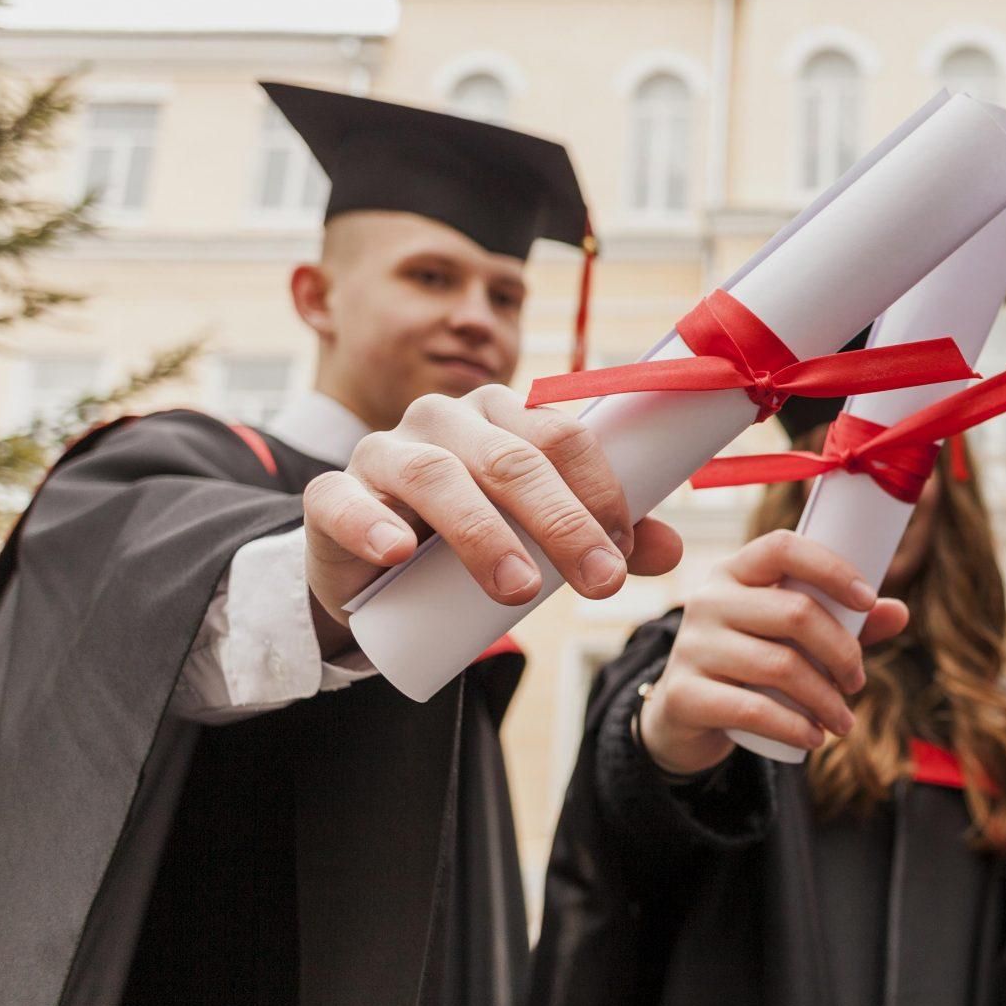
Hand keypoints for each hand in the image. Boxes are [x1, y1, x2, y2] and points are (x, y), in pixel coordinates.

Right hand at [301, 386, 682, 645]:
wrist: (377, 571)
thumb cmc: (472, 539)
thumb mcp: (542, 538)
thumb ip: (605, 538)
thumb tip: (673, 550)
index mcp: (503, 416)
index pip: (562, 437)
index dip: (599, 491)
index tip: (624, 550)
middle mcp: (444, 420)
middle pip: (511, 460)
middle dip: (562, 523)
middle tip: (599, 584)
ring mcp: (384, 452)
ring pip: (438, 476)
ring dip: (484, 533)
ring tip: (520, 589)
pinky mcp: (332, 496)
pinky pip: (345, 500)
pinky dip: (372, 523)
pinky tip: (397, 551)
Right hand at [637, 530, 910, 775]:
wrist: (685, 714)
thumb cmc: (750, 662)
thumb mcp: (790, 636)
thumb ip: (842, 622)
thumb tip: (899, 613)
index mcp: (735, 572)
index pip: (783, 547)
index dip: (831, 568)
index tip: (868, 600)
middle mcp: (708, 600)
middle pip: (795, 612)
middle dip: (842, 651)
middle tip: (857, 681)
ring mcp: (691, 646)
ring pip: (780, 665)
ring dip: (826, 699)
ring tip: (844, 721)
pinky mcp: (684, 694)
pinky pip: (753, 709)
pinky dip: (795, 726)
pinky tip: (814, 738)